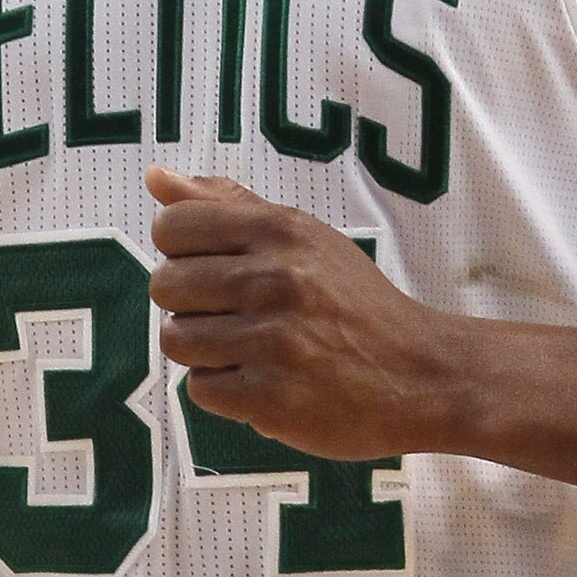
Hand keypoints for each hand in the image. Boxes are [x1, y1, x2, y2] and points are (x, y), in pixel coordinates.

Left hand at [146, 169, 459, 461]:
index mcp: (281, 232)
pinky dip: (225, 390)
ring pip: (176, 340)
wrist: (419, 375)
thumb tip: (156, 179)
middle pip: (165, 286)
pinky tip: (262, 379)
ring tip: (248, 349)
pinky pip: (201, 389)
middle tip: (235, 314)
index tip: (213, 268)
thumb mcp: (305, 238)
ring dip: (204, 350)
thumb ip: (228, 206)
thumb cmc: (356, 304)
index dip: (181, 251)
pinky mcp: (270, 397)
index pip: (173, 227)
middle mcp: (275, 280)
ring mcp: (271, 341)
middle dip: (189, 304)